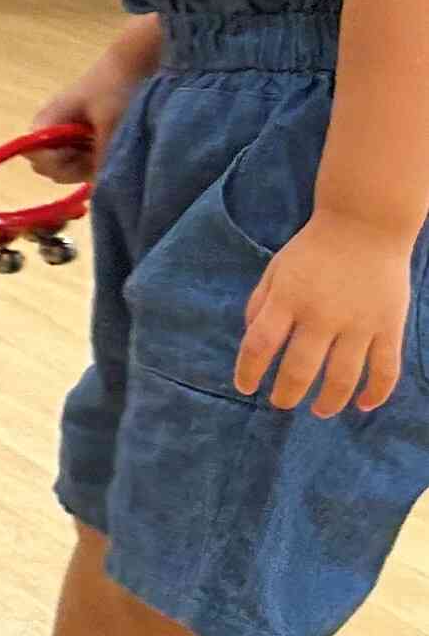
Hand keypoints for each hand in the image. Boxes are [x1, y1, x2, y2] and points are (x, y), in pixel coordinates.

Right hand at [26, 38, 154, 180]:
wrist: (132, 63)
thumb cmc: (114, 88)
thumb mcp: (111, 124)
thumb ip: (102, 156)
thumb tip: (102, 189)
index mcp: (47, 121)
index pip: (35, 156)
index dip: (57, 163)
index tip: (84, 156)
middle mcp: (49, 130)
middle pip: (47, 166)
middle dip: (72, 168)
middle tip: (100, 155)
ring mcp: (63, 135)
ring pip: (63, 167)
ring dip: (85, 166)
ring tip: (109, 150)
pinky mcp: (78, 137)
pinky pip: (76, 160)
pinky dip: (92, 161)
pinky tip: (108, 148)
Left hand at [236, 211, 412, 413]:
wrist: (365, 225)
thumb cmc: (314, 249)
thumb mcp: (276, 270)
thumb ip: (260, 305)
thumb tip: (254, 344)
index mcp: (288, 299)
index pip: (260, 345)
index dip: (249, 371)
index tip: (245, 387)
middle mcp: (322, 315)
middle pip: (301, 369)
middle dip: (287, 394)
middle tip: (280, 403)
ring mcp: (360, 323)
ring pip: (343, 378)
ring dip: (329, 402)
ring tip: (318, 410)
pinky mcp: (390, 326)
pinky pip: (386, 369)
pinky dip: (376, 393)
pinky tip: (363, 405)